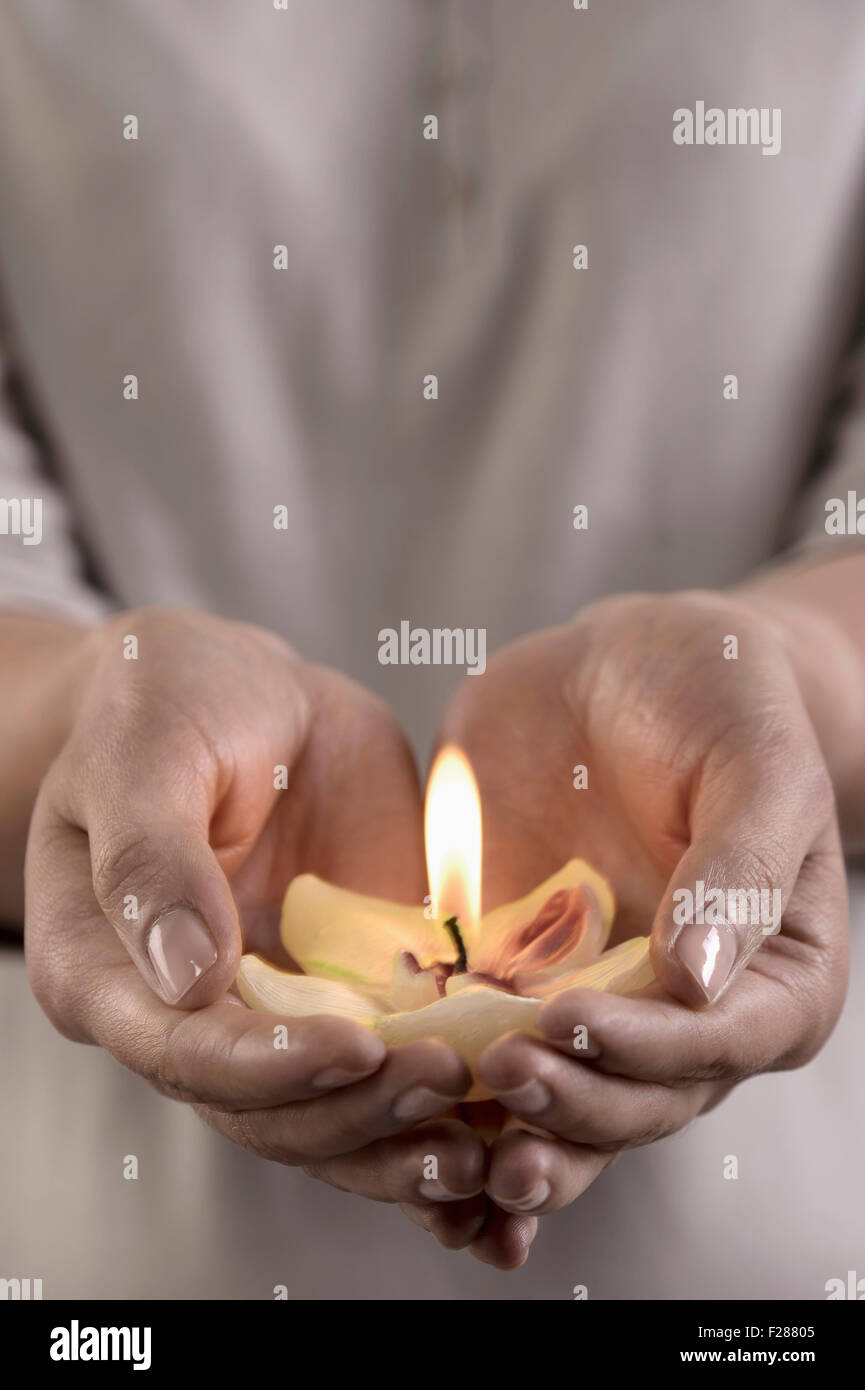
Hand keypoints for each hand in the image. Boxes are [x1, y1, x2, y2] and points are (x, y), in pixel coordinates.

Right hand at [25, 608, 485, 1210]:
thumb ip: (152, 857)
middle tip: (445, 1074)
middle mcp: (183, 1017)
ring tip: (486, 1135)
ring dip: (403, 1135)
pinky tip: (501, 1128)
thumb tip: (190, 975)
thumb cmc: (170, 700)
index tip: (356, 1046)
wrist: (250, 691)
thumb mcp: (145, 752)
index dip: (267, 1065)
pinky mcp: (344, 996)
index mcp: (106, 972)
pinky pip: (385, 1074)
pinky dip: (435, 1112)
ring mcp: (270, 1015)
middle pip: (262, 1110)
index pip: (182, 1052)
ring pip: (329, 1115)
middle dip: (356, 1107)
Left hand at [419, 590, 848, 1263]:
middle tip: (504, 1070)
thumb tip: (701, 980)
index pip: (719, 1045)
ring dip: (513, 1131)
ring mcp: (598, 1001)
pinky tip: (404, 1099)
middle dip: (573, 1101)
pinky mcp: (517, 977)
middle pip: (638, 1098)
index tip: (574, 1020)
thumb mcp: (757, 762)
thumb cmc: (720, 698)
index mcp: (772, 980)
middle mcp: (686, 1014)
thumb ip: (741, 866)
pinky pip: (484, 1045)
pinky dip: (451, 1087)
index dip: (647, 1049)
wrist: (624, 664)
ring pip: (563, 1100)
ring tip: (456, 1131)